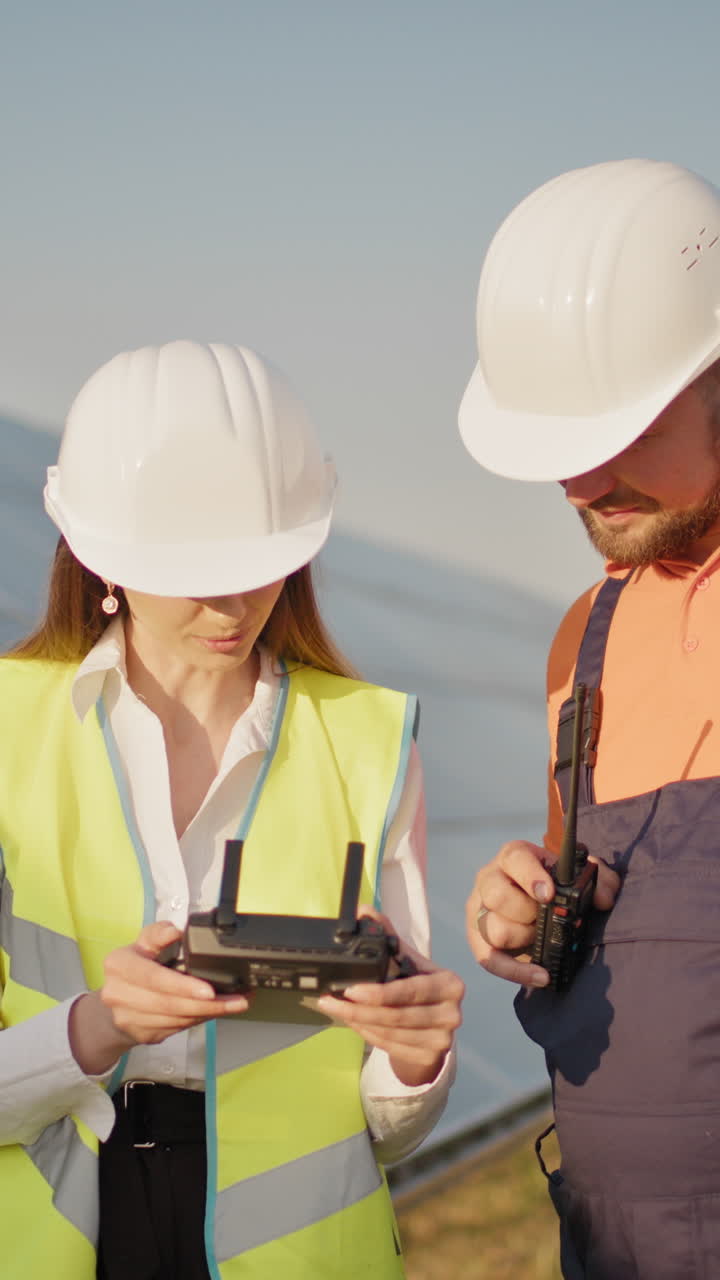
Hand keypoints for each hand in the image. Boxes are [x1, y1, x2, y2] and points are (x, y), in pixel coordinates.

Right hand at [69, 921, 248, 1074]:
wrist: (116, 1000)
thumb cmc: (136, 965)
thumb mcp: (144, 942)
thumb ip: (158, 933)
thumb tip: (173, 932)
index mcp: (119, 964)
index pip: (154, 977)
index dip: (183, 986)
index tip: (209, 991)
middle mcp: (118, 993)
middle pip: (168, 1003)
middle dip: (206, 1004)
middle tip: (235, 1001)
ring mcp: (127, 1018)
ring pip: (174, 1019)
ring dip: (207, 1014)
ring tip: (232, 1005)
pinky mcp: (140, 1034)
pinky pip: (175, 1028)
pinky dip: (197, 1020)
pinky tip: (212, 1012)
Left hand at [316, 907, 463, 1086]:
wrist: (433, 1028)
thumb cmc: (419, 989)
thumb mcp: (408, 961)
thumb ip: (389, 936)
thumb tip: (364, 911)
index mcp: (449, 984)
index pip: (411, 990)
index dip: (379, 993)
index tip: (350, 990)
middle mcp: (451, 1013)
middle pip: (397, 1015)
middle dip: (358, 1010)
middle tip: (329, 1000)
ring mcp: (442, 1040)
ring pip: (390, 1032)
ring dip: (357, 1022)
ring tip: (334, 1009)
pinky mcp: (429, 1058)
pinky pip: (389, 1045)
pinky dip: (366, 1034)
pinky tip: (352, 1023)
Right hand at [466, 840, 619, 986]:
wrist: (541, 905)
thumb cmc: (557, 886)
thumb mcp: (580, 876)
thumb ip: (601, 880)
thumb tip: (603, 900)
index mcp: (513, 857)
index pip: (514, 859)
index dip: (530, 876)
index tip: (548, 894)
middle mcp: (490, 879)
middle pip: (497, 896)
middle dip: (528, 912)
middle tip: (545, 918)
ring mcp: (480, 909)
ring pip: (494, 929)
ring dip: (524, 939)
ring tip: (540, 937)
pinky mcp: (478, 939)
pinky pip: (489, 959)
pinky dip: (516, 972)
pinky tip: (541, 975)